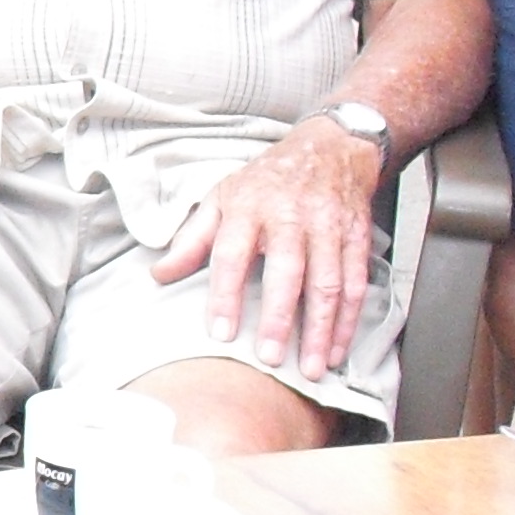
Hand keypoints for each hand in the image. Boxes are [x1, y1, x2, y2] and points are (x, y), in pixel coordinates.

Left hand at [153, 119, 384, 378]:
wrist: (331, 147)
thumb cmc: (268, 179)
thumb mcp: (222, 197)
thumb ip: (192, 239)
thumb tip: (159, 274)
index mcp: (249, 207)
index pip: (232, 254)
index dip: (225, 295)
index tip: (221, 333)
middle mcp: (290, 216)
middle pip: (286, 271)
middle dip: (278, 318)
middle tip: (269, 358)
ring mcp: (328, 227)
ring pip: (327, 282)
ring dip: (320, 329)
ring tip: (311, 367)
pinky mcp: (356, 238)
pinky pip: (355, 283)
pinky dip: (348, 320)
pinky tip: (337, 348)